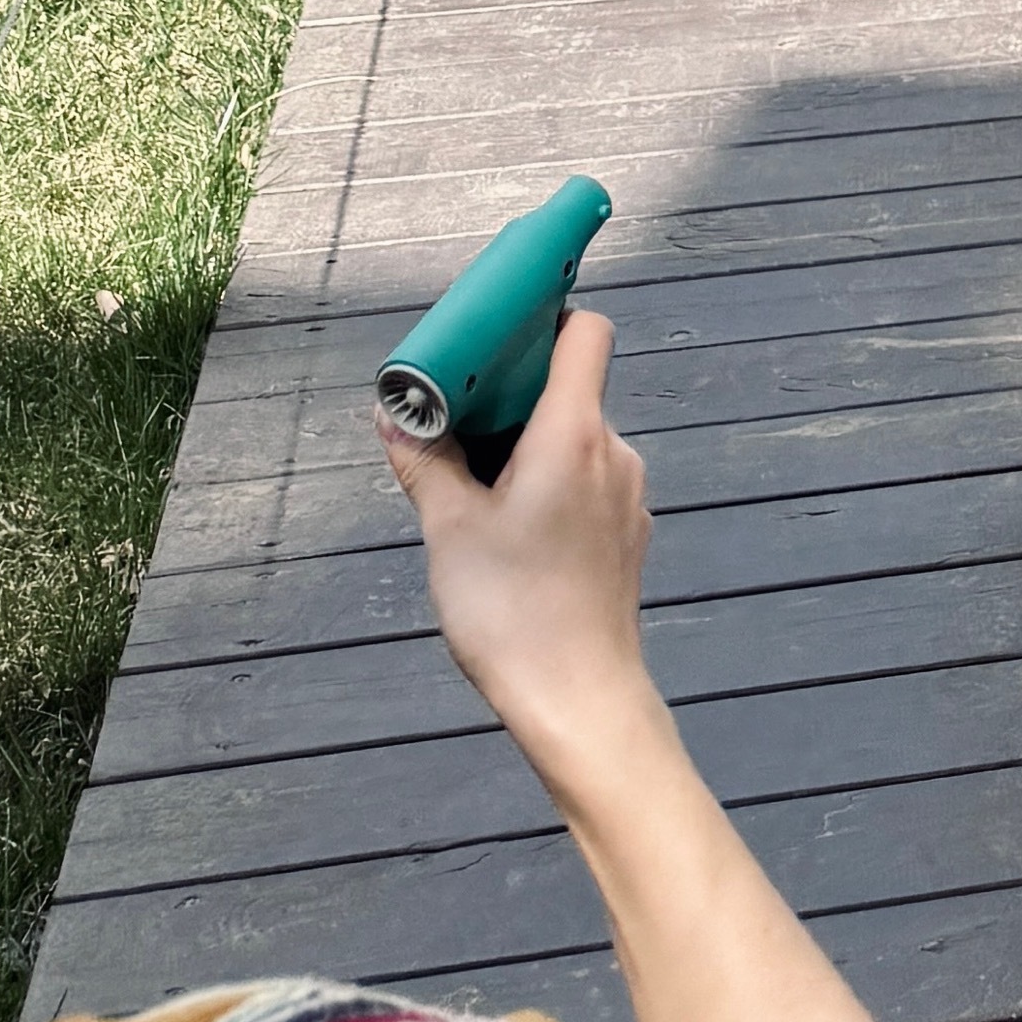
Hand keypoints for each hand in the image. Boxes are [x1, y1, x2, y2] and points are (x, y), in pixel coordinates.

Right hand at [377, 307, 658, 778]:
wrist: (579, 700)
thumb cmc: (514, 612)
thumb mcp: (448, 530)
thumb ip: (424, 463)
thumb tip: (393, 415)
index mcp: (575, 432)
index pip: (584, 332)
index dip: (543, 322)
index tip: (493, 342)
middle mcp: (614, 451)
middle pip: (571, 389)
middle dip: (513, 400)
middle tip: (457, 431)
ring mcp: (628, 496)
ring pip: (578, 442)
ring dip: (530, 450)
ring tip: (477, 495)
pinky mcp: (627, 535)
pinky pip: (588, 484)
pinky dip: (552, 487)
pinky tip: (514, 535)